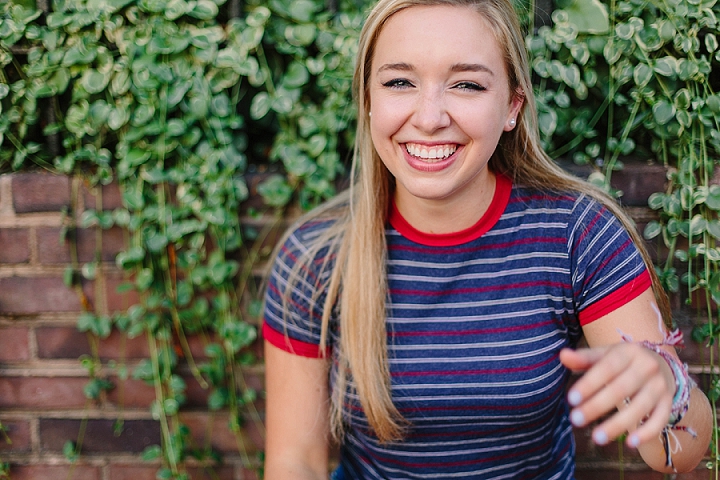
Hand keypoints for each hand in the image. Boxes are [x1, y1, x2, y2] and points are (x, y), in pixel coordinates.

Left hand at [559, 344, 674, 447]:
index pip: (606, 368)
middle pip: (620, 389)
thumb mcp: (605, 354)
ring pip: (640, 407)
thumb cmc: (623, 360)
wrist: (661, 362)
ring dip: (618, 424)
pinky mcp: (668, 402)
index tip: (571, 399)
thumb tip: (562, 356)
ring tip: (597, 438)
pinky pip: (660, 419)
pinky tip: (630, 443)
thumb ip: (584, 358)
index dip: (589, 384)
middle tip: (575, 420)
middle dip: (597, 406)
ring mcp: (660, 385)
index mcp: (628, 352)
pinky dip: (647, 432)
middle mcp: (647, 367)